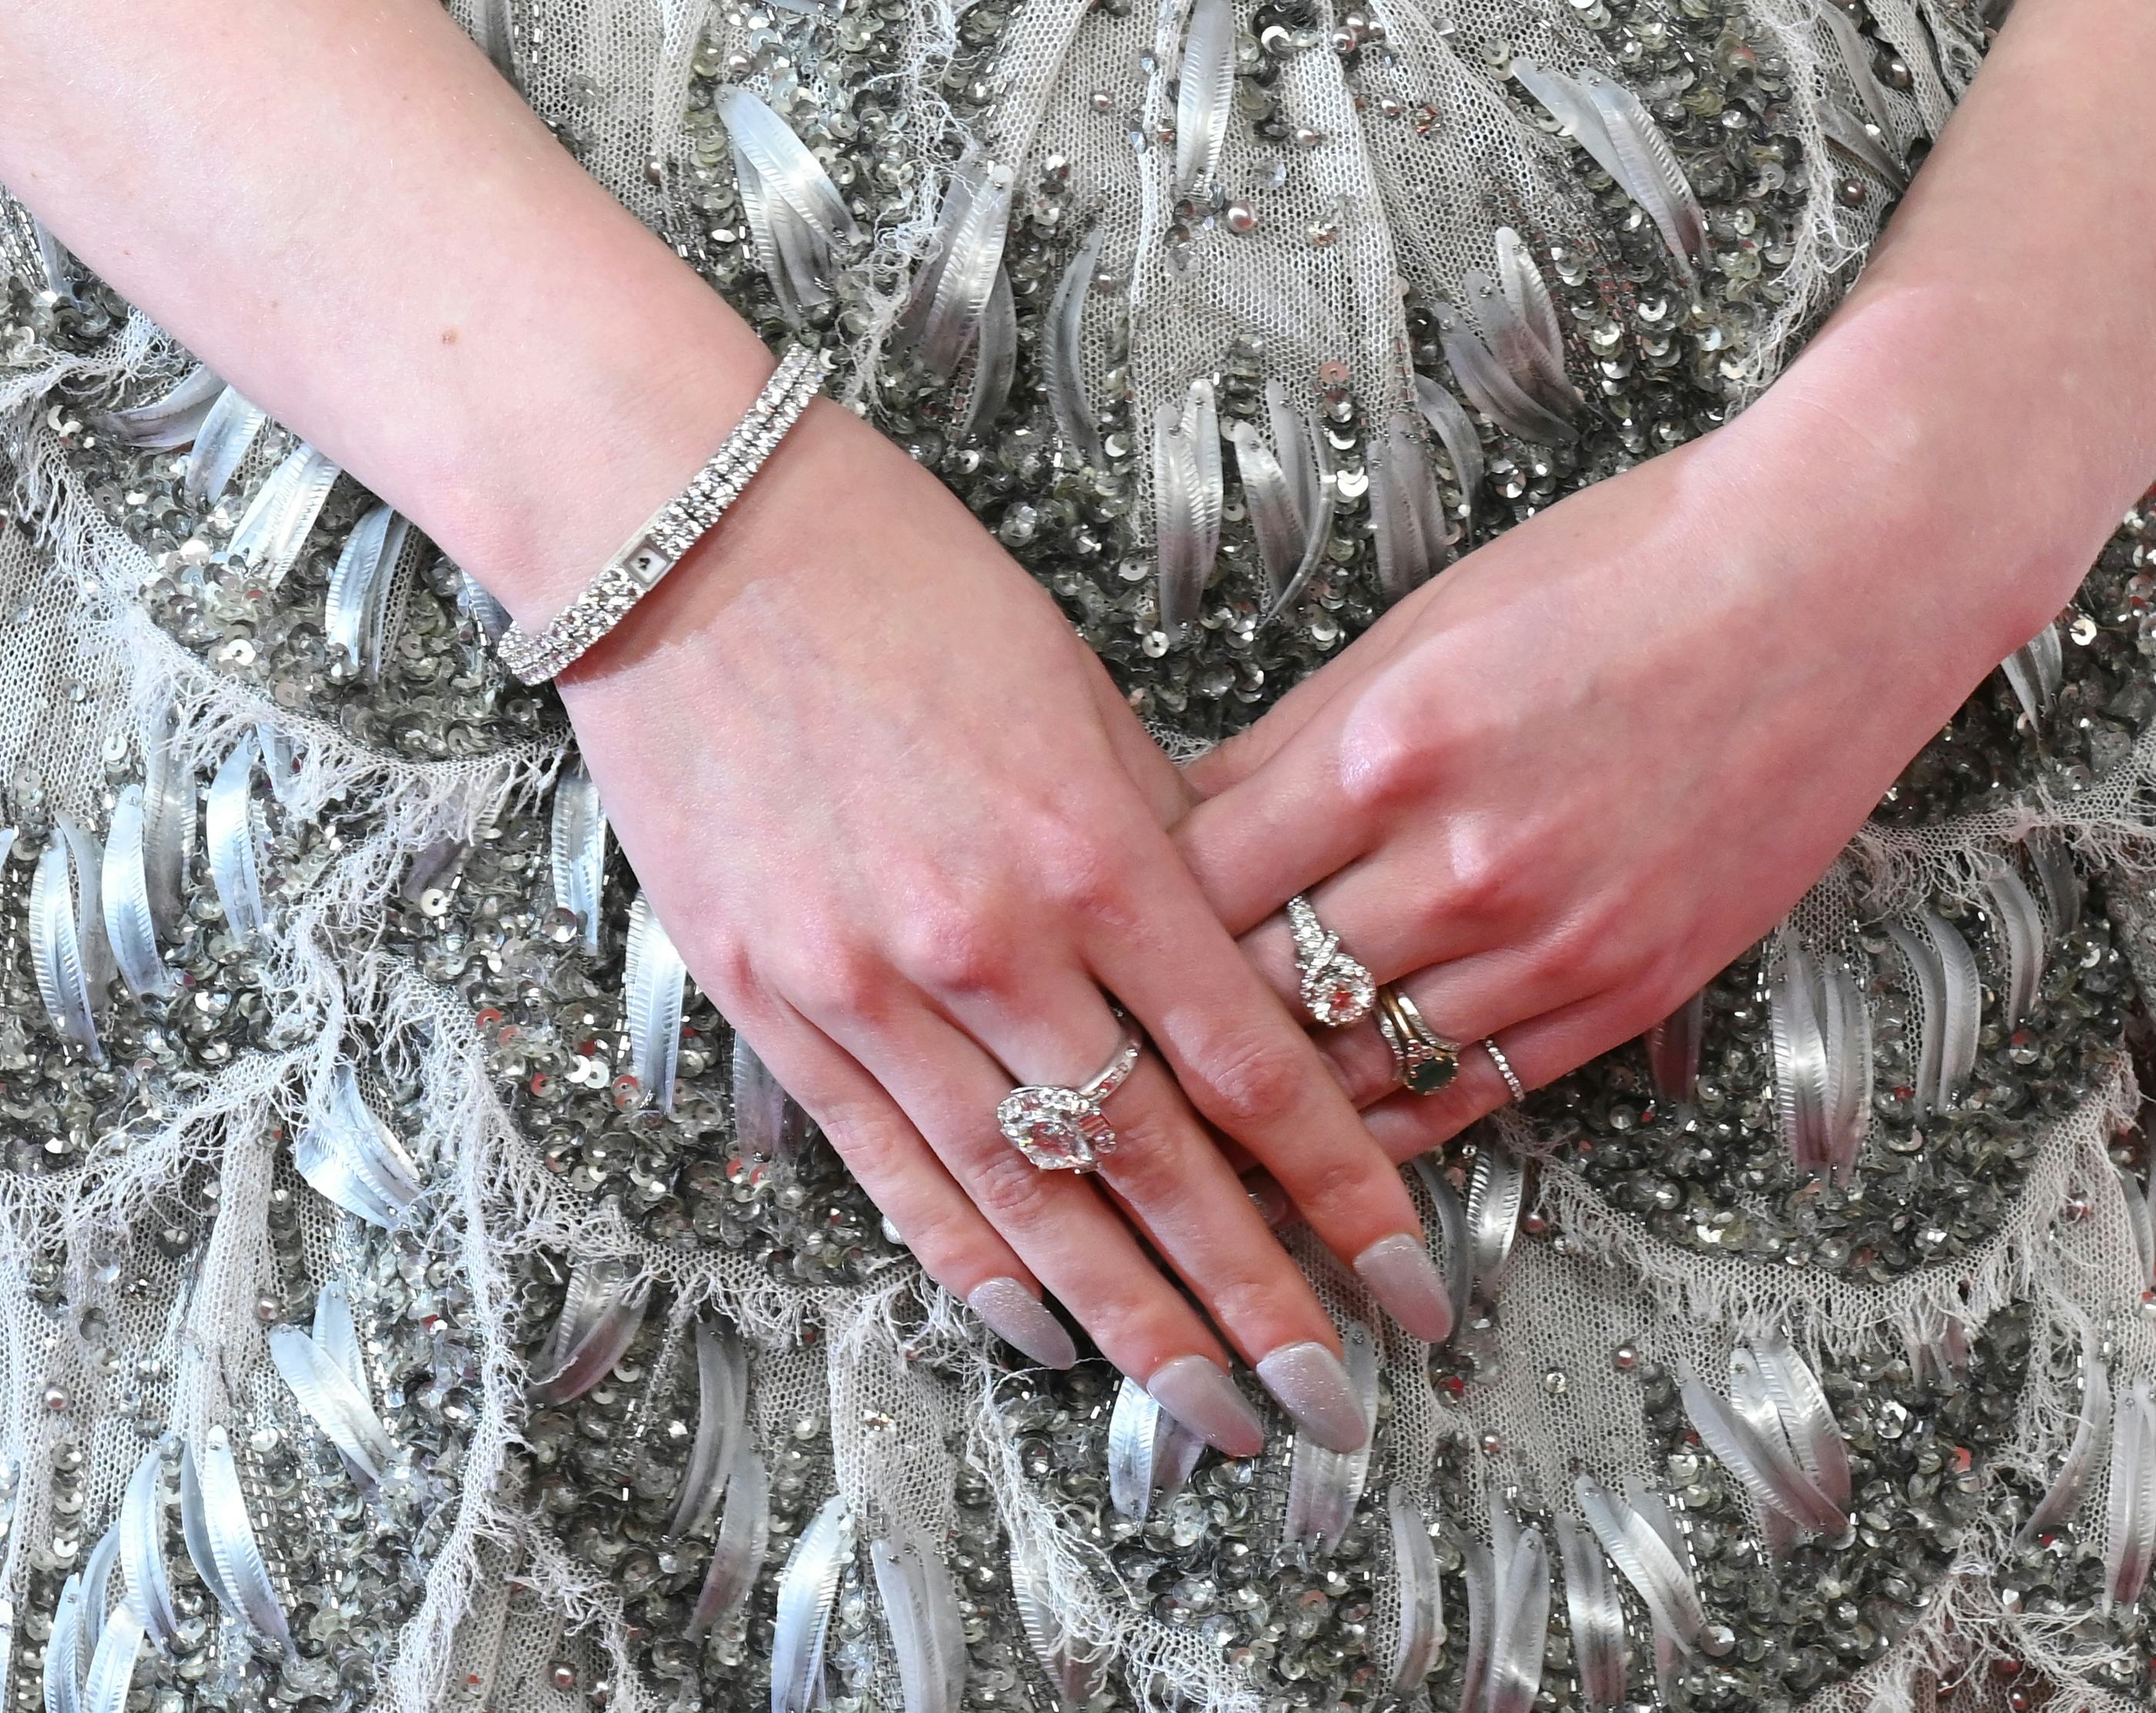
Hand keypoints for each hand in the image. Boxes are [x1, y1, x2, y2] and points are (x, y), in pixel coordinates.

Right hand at [556, 399, 1453, 1453]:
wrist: (687, 540)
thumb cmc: (908, 587)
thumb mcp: (1079, 695)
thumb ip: (1159, 846)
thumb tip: (1232, 965)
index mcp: (1097, 850)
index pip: (1253, 1068)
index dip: (1340, 1190)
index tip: (1407, 1277)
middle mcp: (992, 942)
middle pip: (1154, 1166)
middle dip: (1254, 1301)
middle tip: (1330, 1408)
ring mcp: (870, 985)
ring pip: (1025, 1198)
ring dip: (1128, 1321)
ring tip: (1207, 1414)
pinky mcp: (772, 1002)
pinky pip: (890, 1168)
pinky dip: (970, 1264)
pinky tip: (1040, 1337)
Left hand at [1175, 386, 2078, 1162]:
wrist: (1833, 580)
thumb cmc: (1624, 571)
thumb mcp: (1426, 620)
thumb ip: (1297, 738)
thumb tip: (1182, 819)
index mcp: (1389, 748)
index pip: (1200, 886)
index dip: (1128, 931)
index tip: (1087, 957)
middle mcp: (1463, 862)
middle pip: (1260, 991)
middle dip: (1176, 1031)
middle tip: (1111, 1068)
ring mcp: (1554, 941)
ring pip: (1357, 1067)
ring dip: (1269, 1104)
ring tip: (1189, 1138)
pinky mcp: (1630, 991)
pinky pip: (1474, 1097)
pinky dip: (1388, 1130)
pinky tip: (1327, 1152)